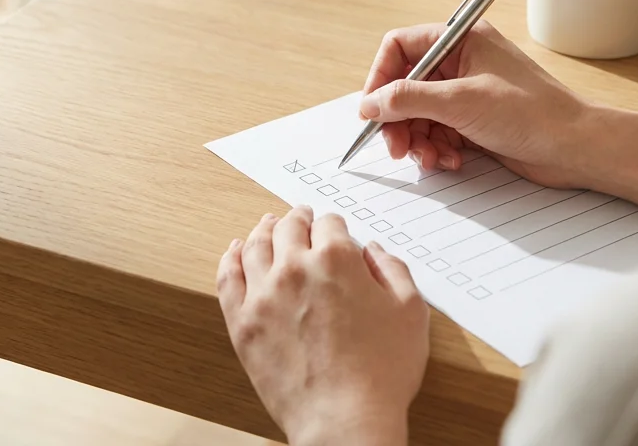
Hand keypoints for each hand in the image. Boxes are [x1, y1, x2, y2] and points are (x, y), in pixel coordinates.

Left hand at [217, 208, 427, 445]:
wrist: (344, 419)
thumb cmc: (382, 372)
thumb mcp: (410, 313)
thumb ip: (393, 271)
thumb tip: (373, 251)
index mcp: (336, 259)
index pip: (330, 224)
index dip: (334, 225)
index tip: (333, 230)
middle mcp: (294, 268)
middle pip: (289, 227)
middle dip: (297, 218)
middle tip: (300, 217)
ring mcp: (263, 294)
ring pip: (255, 246)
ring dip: (263, 230)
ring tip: (267, 226)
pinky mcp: (242, 323)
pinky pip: (228, 278)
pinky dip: (230, 259)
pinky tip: (234, 252)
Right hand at [360, 21, 593, 187]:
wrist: (575, 147)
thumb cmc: (532, 113)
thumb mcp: (460, 102)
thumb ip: (408, 100)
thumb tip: (369, 103)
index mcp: (461, 40)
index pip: (401, 47)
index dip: (380, 77)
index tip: (371, 109)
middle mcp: (462, 62)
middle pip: (406, 86)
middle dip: (398, 119)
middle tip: (397, 147)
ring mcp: (467, 93)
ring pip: (419, 114)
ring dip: (418, 140)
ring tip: (430, 159)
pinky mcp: (474, 121)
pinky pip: (438, 133)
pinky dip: (437, 150)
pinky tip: (450, 162)